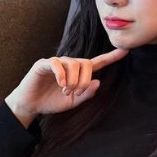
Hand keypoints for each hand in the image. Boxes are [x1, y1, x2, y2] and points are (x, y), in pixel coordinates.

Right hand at [6, 47, 128, 121]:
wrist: (30, 105)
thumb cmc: (51, 102)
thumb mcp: (72, 102)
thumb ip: (86, 94)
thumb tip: (98, 81)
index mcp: (78, 73)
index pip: (97, 62)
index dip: (111, 57)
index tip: (125, 51)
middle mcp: (69, 65)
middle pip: (86, 63)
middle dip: (84, 80)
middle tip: (75, 93)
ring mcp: (57, 62)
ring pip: (74, 63)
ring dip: (73, 80)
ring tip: (65, 91)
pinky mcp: (44, 64)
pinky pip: (57, 63)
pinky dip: (62, 74)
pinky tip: (60, 84)